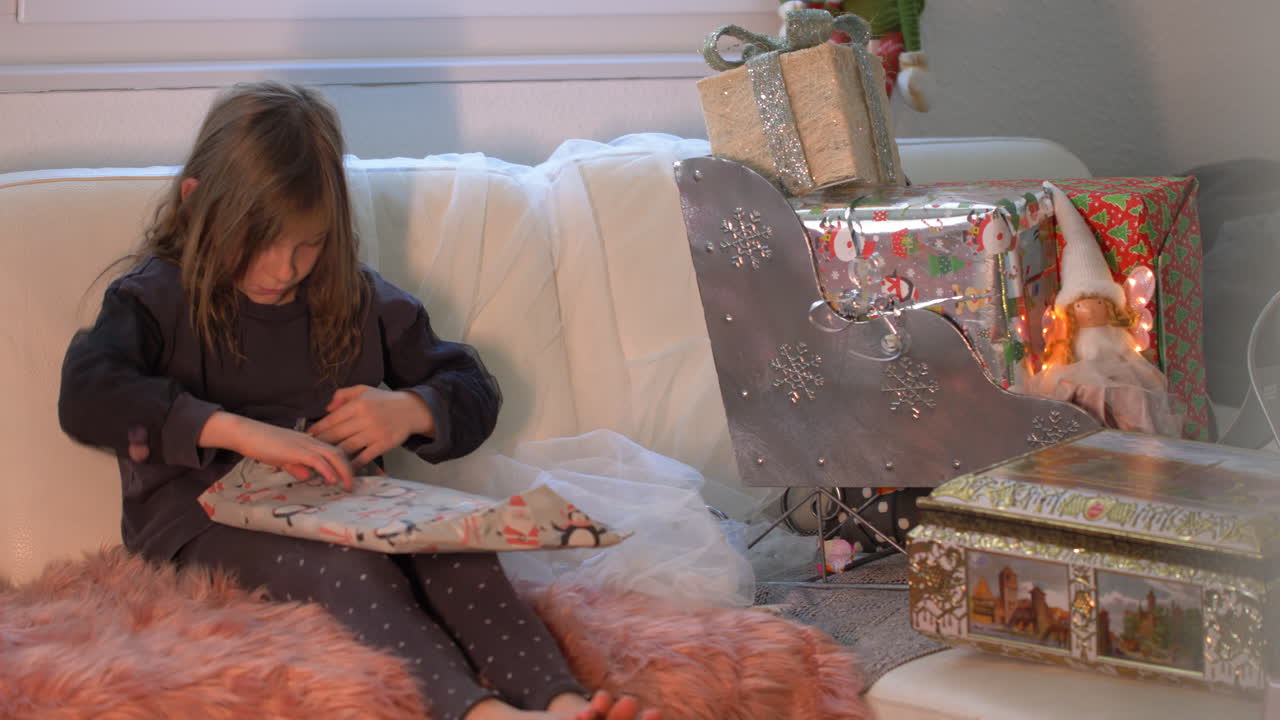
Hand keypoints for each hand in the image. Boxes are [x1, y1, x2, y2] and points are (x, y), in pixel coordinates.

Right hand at [199, 411, 353, 489]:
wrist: (246, 433)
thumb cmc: (262, 444)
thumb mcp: (282, 458)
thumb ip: (295, 465)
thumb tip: (307, 476)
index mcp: (309, 442)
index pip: (333, 450)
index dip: (344, 463)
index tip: (350, 477)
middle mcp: (310, 441)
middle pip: (338, 452)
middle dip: (349, 469)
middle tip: (352, 485)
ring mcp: (304, 444)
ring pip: (332, 455)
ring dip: (343, 471)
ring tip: (347, 486)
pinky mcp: (295, 450)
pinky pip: (317, 459)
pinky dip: (327, 470)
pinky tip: (331, 480)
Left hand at [307, 385, 434, 469]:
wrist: (411, 410)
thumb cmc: (384, 400)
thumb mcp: (363, 389)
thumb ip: (342, 395)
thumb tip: (327, 408)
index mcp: (358, 404)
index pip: (332, 419)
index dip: (318, 429)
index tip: (308, 435)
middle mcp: (365, 418)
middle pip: (336, 435)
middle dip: (321, 444)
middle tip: (310, 450)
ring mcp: (375, 433)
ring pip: (348, 447)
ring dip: (333, 455)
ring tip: (322, 460)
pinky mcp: (383, 444)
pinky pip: (364, 457)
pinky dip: (353, 464)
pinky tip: (344, 468)